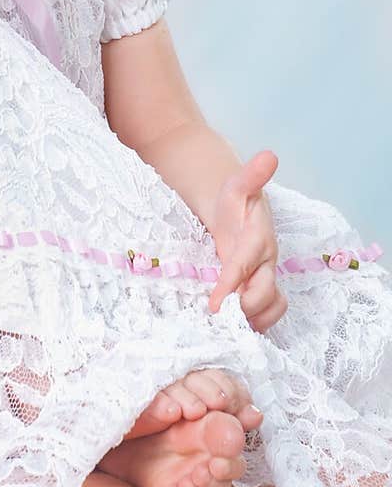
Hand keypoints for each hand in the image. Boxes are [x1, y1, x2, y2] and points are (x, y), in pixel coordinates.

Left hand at [208, 149, 287, 332]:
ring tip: (226, 330)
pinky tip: (232, 330)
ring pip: (272, 308)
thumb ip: (251, 175)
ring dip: (253, 322)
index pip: (244, 266)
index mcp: (258, 238)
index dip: (230, 286)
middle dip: (244, 310)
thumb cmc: (234, 200)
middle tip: (216, 322)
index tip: (214, 304)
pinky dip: (254, 324)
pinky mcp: (260, 289)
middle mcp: (266, 262)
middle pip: (264, 295)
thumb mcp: (236, 186)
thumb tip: (269, 156)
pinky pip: (266, 313)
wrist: (239, 209)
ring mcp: (265, 277)